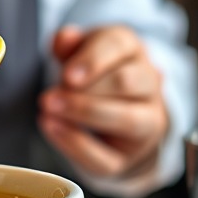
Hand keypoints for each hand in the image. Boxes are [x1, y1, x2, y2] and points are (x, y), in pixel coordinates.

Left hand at [38, 25, 168, 180]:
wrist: (115, 112)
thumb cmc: (94, 75)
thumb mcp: (80, 51)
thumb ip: (69, 43)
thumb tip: (64, 39)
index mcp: (132, 50)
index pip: (120, 45)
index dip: (93, 59)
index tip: (67, 75)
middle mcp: (148, 84)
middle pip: (127, 82)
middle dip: (86, 90)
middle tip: (50, 96)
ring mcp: (146, 123)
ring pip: (128, 120)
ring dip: (85, 114)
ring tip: (49, 110)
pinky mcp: (128, 157)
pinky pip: (107, 158)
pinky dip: (76, 146)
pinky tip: (52, 129)